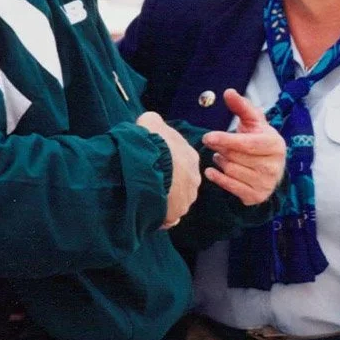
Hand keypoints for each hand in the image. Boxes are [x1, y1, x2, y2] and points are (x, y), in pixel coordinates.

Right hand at [136, 112, 200, 228]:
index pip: (183, 164)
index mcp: (191, 157)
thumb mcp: (151, 121)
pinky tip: (150, 211)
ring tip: (148, 196)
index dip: (169, 166)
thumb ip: (155, 123)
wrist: (146, 162)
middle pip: (182, 184)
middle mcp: (194, 179)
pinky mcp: (176, 213)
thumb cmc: (150, 140)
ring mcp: (187, 198)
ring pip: (177, 202)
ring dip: (165, 201)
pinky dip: (161, 217)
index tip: (156, 167)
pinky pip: (169, 218)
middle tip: (151, 182)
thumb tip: (152, 122)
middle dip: (169, 185)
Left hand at [201, 88, 285, 205]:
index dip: (226, 140)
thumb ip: (241, 106)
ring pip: (231, 171)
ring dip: (220, 162)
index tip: (207, 137)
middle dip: (221, 150)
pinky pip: (231, 187)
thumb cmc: (259, 140)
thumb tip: (228, 92)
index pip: (247, 144)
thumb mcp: (253, 122)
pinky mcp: (257, 196)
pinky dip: (218, 178)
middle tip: (215, 144)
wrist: (272, 167)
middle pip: (236, 157)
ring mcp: (267, 183)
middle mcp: (274, 165)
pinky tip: (212, 170)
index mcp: (275, 144)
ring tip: (220, 156)